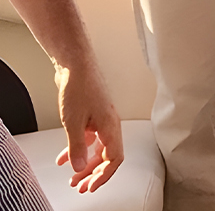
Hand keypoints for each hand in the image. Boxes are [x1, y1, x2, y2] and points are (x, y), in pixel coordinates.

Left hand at [53, 61, 121, 192]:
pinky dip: (77, 149)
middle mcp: (109, 124)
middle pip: (106, 156)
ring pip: (96, 148)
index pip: (114, 158)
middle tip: (80, 186)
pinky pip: (87, 139)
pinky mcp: (91, 116)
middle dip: (93, 173)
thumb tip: (79, 167)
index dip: (104, 175)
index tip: (91, 186)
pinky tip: (63, 157)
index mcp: (111, 126)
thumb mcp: (73, 122)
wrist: (75, 65)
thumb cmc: (80, 87)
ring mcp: (100, 120)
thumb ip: (76, 147)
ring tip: (72, 176)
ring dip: (84, 163)